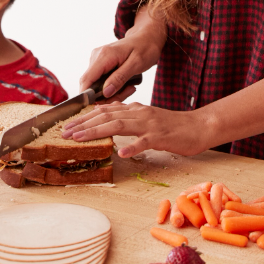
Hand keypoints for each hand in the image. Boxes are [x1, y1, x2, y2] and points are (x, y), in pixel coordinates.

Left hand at [59, 102, 208, 157]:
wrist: (199, 126)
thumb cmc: (173, 127)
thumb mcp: (147, 119)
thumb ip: (129, 118)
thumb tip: (108, 119)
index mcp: (135, 110)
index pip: (105, 111)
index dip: (84, 118)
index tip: (68, 125)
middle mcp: (139, 113)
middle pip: (106, 116)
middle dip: (83, 124)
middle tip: (65, 133)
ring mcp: (150, 124)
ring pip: (119, 125)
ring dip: (97, 132)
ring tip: (80, 139)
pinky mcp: (161, 136)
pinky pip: (145, 141)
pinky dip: (133, 146)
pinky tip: (122, 152)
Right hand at [78, 7, 165, 98]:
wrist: (147, 37)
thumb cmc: (145, 48)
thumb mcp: (136, 64)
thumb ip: (120, 78)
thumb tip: (105, 92)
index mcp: (104, 56)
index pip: (87, 80)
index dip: (88, 96)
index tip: (100, 106)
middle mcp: (97, 56)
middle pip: (91, 85)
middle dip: (106, 96)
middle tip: (128, 92)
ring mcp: (97, 59)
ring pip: (96, 85)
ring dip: (112, 91)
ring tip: (130, 87)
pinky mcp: (100, 63)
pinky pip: (101, 81)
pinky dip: (112, 86)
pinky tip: (126, 83)